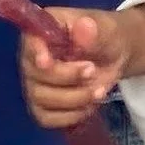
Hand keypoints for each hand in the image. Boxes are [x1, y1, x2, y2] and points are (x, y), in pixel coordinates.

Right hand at [19, 8, 132, 129]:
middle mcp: (31, 59)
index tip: (46, 63)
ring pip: (41, 100)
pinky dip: (70, 116)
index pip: (30, 44)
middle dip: (68, 78)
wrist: (114, 56)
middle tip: (93, 70)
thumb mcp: (106, 29)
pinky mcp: (43, 106)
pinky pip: (46, 118)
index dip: (35, 54)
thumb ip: (94, 30)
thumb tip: (84, 26)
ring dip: (74, 99)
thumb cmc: (106, 36)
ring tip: (99, 90)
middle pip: (36, 76)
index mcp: (42, 33)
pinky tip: (89, 106)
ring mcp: (35, 84)